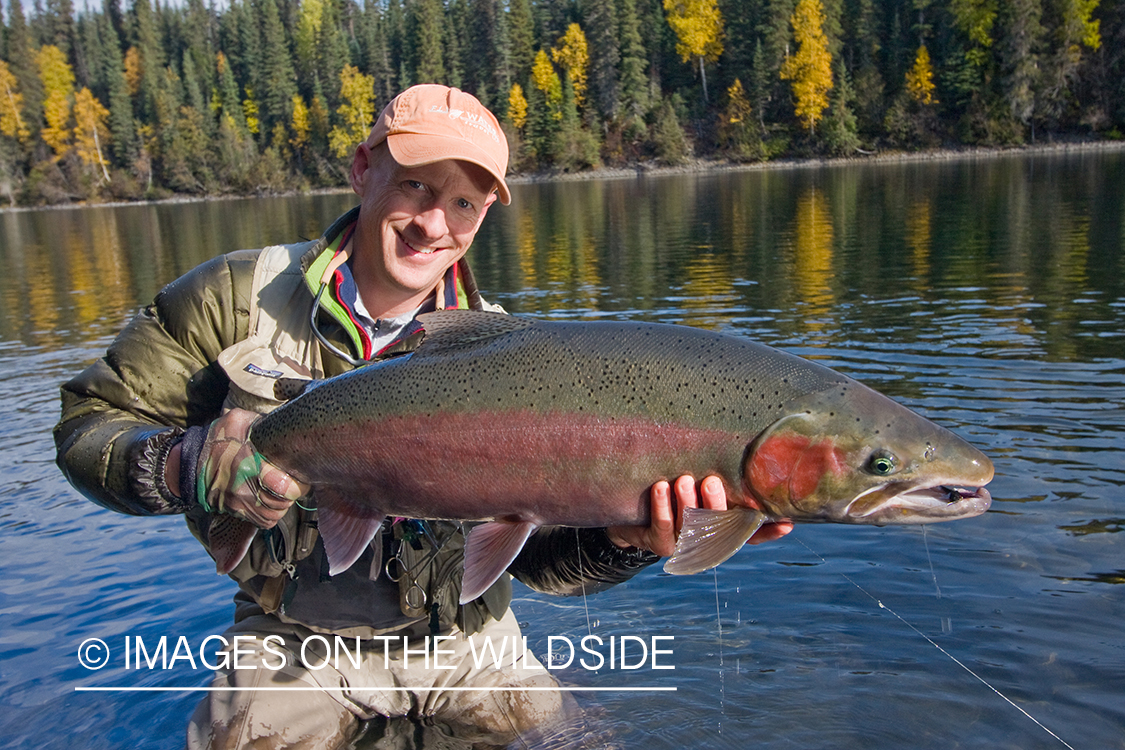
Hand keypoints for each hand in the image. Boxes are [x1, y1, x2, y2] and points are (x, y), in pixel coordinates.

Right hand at [191, 408, 307, 528]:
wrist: (191, 460)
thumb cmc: (220, 438)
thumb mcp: (239, 421)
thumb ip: (264, 423)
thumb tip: (287, 423)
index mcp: (247, 463)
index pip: (282, 487)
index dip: (296, 483)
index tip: (297, 474)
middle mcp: (242, 486)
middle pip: (281, 503)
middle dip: (293, 493)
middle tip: (293, 482)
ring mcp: (238, 502)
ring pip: (274, 514)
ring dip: (282, 504)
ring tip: (281, 490)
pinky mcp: (235, 511)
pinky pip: (263, 522)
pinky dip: (271, 513)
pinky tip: (269, 499)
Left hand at [606, 475, 793, 555]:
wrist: (633, 512)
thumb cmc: (675, 494)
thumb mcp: (699, 488)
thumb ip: (725, 482)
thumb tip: (755, 461)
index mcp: (721, 527)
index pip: (751, 533)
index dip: (769, 531)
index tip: (787, 522)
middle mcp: (706, 539)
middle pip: (719, 528)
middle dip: (716, 504)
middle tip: (711, 481)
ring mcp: (684, 543)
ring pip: (690, 525)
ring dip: (687, 501)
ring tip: (684, 479)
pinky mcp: (659, 543)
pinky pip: (663, 526)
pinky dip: (662, 506)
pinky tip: (660, 487)